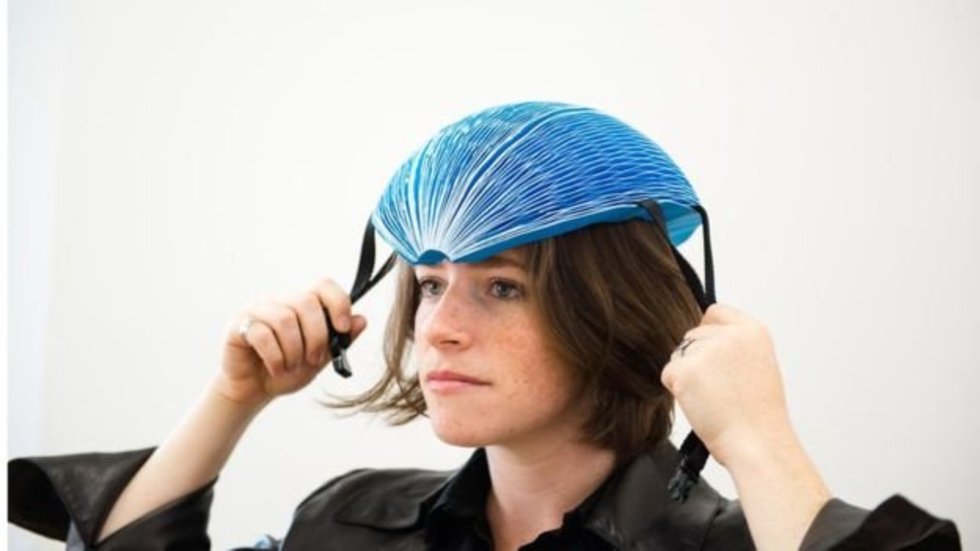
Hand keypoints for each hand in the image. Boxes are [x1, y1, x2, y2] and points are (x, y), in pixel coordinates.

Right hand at [215, 278, 367, 408]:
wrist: (254, 390)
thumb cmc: (287, 370)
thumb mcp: (321, 358)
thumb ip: (340, 340)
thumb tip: (361, 320)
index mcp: (302, 304)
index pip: (324, 285)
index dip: (338, 302)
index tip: (342, 328)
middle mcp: (280, 300)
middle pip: (306, 302)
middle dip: (316, 336)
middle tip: (314, 360)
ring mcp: (258, 310)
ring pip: (285, 318)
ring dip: (294, 350)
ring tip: (292, 366)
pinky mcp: (239, 325)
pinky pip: (262, 335)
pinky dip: (275, 357)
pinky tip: (276, 369)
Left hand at [661, 304, 791, 467]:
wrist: (758, 443)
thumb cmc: (759, 416)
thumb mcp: (758, 366)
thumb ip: (734, 347)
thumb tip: (704, 340)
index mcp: (753, 330)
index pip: (714, 313)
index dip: (708, 333)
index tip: (712, 355)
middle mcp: (730, 334)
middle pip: (692, 336)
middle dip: (696, 360)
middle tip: (718, 390)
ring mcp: (707, 350)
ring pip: (679, 355)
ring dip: (687, 376)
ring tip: (714, 399)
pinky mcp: (685, 369)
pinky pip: (669, 374)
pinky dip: (678, 391)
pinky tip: (701, 405)